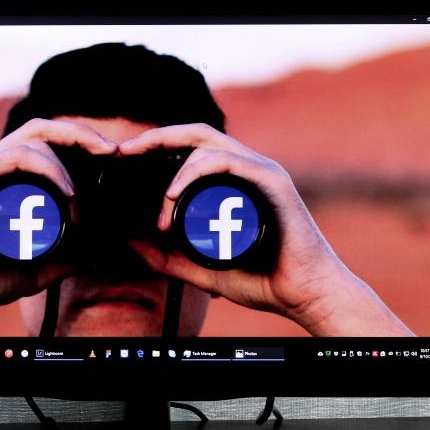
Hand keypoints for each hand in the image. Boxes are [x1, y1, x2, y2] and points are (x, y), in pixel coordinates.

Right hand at [0, 119, 116, 335]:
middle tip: (112, 151)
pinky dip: (47, 167)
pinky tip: (67, 191)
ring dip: (66, 164)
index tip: (111, 157)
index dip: (79, 142)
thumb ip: (62, 262)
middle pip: (42, 128)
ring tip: (79, 200)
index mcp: (5, 178)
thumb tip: (94, 257)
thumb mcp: (35, 269)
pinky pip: (14, 156)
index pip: (46, 143)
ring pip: (33, 139)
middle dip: (81, 133)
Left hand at [119, 124, 413, 336]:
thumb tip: (131, 243)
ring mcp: (262, 172)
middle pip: (196, 134)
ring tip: (160, 207)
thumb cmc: (264, 280)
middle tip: (125, 151)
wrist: (305, 295)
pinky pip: (227, 162)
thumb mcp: (201, 269)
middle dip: (156, 137)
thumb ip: (167, 257)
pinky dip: (195, 172)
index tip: (124, 157)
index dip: (157, 145)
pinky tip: (174, 195)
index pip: (191, 147)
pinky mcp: (272, 182)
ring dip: (174, 172)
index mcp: (234, 181)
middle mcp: (249, 168)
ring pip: (207, 146)